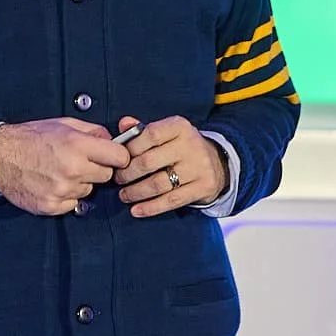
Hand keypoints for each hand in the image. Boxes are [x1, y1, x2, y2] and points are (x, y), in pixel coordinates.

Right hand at [0, 119, 130, 215]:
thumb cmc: (31, 138)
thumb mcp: (64, 124)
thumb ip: (93, 131)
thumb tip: (113, 140)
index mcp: (78, 146)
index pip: (120, 157)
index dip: (118, 156)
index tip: (113, 156)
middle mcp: (73, 169)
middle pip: (107, 176)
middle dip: (98, 169)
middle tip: (81, 162)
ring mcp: (62, 190)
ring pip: (89, 191)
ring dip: (80, 183)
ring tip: (61, 171)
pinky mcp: (52, 206)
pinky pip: (73, 204)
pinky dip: (67, 196)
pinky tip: (53, 183)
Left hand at [113, 115, 228, 218]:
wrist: (218, 162)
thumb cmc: (181, 147)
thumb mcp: (167, 133)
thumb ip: (142, 129)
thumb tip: (123, 124)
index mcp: (180, 127)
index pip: (150, 134)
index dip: (130, 148)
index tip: (119, 159)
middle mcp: (191, 145)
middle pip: (149, 162)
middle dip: (128, 173)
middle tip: (118, 179)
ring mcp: (199, 167)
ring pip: (158, 184)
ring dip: (136, 192)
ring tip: (124, 195)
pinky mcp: (203, 187)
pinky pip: (171, 200)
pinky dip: (151, 207)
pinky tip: (136, 210)